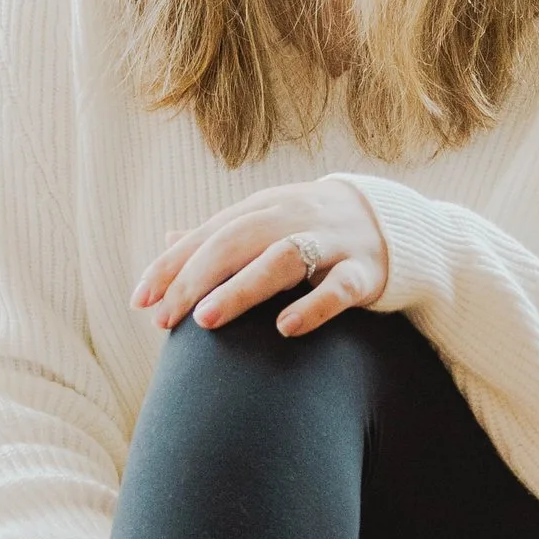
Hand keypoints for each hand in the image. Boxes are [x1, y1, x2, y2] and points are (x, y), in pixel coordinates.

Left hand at [132, 177, 388, 339]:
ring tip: (206, 320)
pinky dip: (313, 306)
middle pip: (235, 242)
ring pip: (281, 258)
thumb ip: (223, 234)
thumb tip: (169, 239)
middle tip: (165, 317)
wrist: (398, 224)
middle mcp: (293, 219)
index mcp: (264, 209)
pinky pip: (339, 287)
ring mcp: (331, 243)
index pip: (208, 234)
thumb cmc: (317, 230)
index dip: (171, 266)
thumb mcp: (269, 223)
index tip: (140, 302)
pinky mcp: (366, 271)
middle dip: (194, 278)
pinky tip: (285, 329)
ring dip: (241, 288)